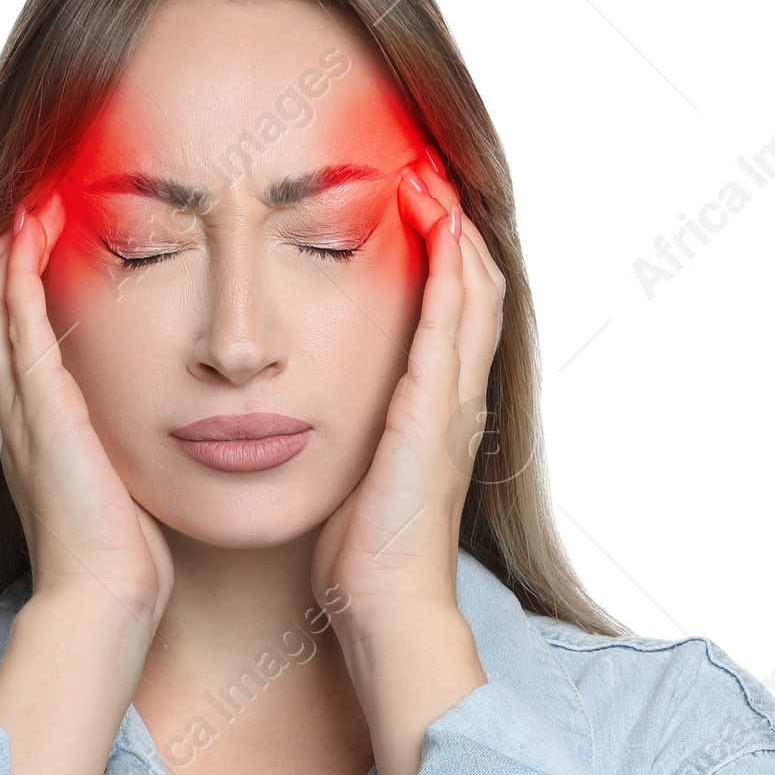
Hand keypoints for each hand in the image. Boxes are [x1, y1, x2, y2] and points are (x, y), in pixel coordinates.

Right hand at [0, 191, 173, 628]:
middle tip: (32, 202)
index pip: (3, 338)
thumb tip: (157, 434)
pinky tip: (36, 227)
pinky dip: (20, 269)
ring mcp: (19, 409)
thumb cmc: (122, 558)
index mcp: (28, 430)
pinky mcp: (41, 409)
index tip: (45, 240)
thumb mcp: (118, 488)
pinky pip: (17, 321)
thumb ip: (120, 454)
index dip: (13, 285)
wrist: (104, 599)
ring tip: (33, 197)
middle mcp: (11, 413)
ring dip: (5, 246)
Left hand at [311, 153, 503, 774]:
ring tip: (433, 168)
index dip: (436, 258)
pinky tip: (436, 215)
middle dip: (454, 224)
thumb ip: (345, 439)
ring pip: (474, 289)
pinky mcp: (437, 410)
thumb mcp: (352, 479)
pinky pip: (454, 317)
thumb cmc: (359, 559)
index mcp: (431, 413)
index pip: (444, 314)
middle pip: (472, 287)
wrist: (382, 611)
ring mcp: (453, 401)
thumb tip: (300, 410)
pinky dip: (451, 262)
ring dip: (457, 224)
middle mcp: (453, 398)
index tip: (407, 204)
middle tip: (428, 164)